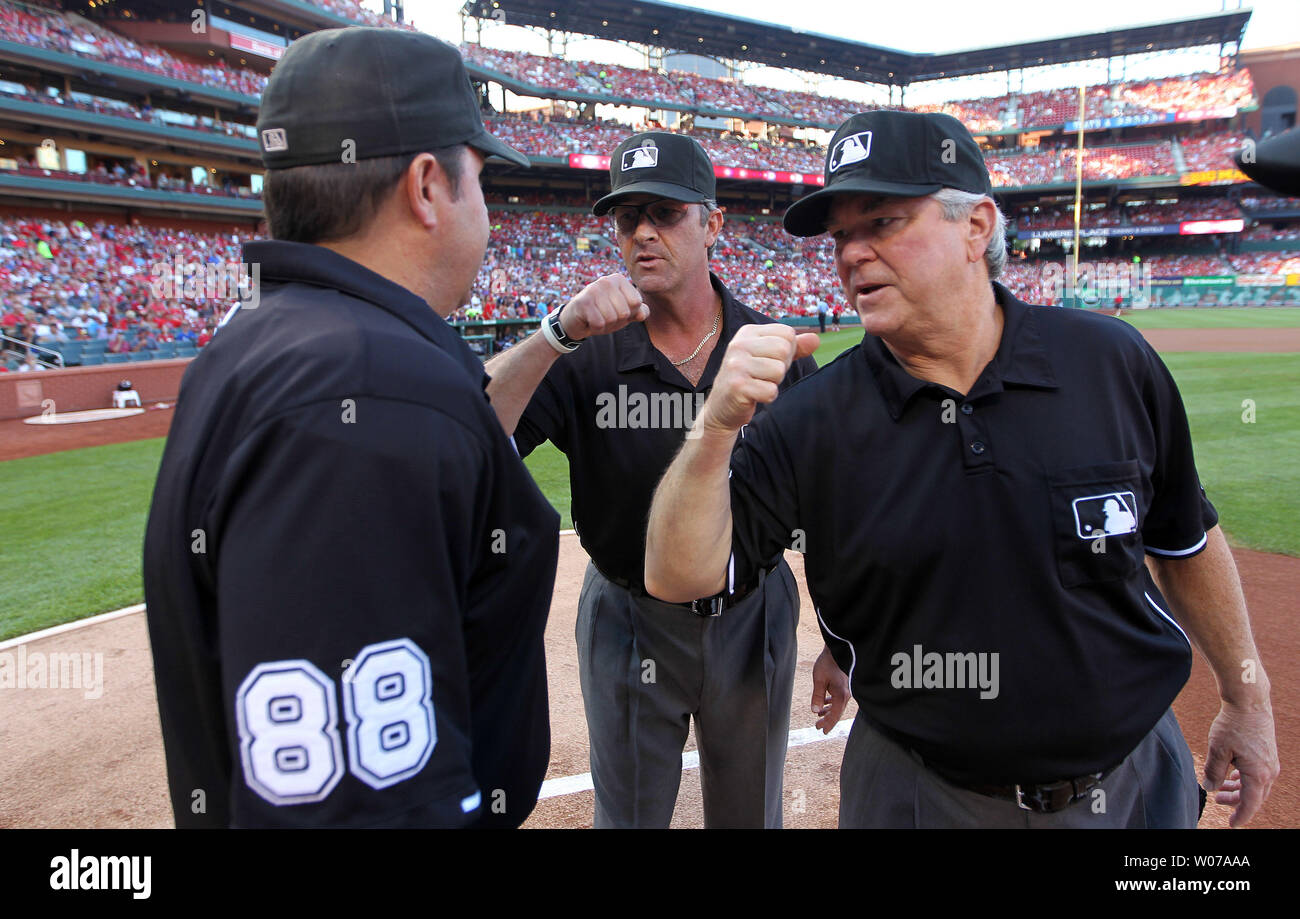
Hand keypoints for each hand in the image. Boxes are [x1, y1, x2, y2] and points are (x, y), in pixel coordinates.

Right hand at [557, 274, 647, 340]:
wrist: (575, 321)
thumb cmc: (602, 314)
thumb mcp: (623, 313)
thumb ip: (638, 311)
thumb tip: (642, 314)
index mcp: (619, 280)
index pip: (637, 303)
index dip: (629, 314)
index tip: (617, 311)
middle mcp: (606, 280)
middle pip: (625, 312)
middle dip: (616, 321)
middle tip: (604, 316)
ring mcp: (593, 289)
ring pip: (612, 319)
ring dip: (605, 325)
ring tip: (597, 318)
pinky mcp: (582, 302)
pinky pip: (599, 323)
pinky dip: (595, 328)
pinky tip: (589, 321)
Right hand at [699, 324, 818, 433]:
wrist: (722, 407)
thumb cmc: (751, 379)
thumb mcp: (769, 357)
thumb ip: (794, 347)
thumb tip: (816, 339)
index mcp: (748, 332)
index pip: (787, 333)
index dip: (788, 351)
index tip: (770, 361)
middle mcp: (739, 344)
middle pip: (784, 349)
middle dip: (781, 367)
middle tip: (764, 375)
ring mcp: (736, 365)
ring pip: (779, 370)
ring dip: (773, 383)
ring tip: (758, 384)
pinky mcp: (737, 386)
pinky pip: (771, 391)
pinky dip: (767, 397)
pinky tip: (754, 395)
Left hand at [811, 645, 850, 733]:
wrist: (838, 650)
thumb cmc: (828, 663)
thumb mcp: (819, 679)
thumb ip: (817, 696)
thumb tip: (815, 711)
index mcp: (841, 695)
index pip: (835, 715)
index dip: (828, 724)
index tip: (821, 731)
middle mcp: (846, 694)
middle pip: (837, 712)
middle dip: (827, 720)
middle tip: (818, 726)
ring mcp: (846, 690)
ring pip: (837, 706)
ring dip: (828, 712)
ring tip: (819, 717)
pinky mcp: (844, 686)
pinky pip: (838, 699)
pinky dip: (831, 704)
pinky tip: (824, 704)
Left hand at [1202, 700, 1278, 826]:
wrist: (1249, 702)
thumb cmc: (1233, 725)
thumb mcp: (1217, 750)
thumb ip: (1213, 771)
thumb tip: (1209, 787)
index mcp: (1258, 774)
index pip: (1251, 804)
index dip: (1240, 815)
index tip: (1231, 824)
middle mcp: (1269, 771)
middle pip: (1254, 796)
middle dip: (1237, 802)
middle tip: (1218, 802)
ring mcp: (1270, 762)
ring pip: (1256, 785)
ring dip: (1239, 790)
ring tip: (1221, 789)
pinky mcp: (1268, 754)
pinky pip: (1258, 774)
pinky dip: (1245, 779)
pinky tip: (1232, 775)